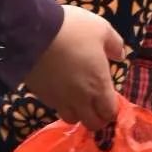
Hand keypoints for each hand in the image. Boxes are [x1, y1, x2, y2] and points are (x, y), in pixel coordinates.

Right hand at [23, 7, 122, 131]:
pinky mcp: (40, 95)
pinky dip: (59, 102)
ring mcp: (58, 99)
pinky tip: (58, 87)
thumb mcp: (101, 28)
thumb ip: (115, 44)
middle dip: (96, 116)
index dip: (111, 108)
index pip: (109, 112)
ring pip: (71, 118)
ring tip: (75, 97)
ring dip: (76, 112)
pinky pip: (53, 106)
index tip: (109, 97)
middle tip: (95, 103)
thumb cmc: (72, 29)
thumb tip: (119, 56)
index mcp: (98, 85)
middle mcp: (80, 98)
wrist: (32, 32)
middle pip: (92, 123)